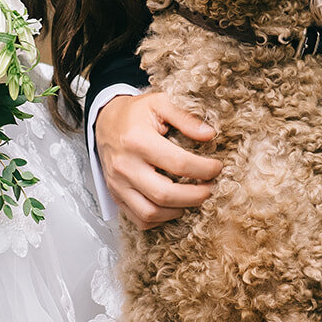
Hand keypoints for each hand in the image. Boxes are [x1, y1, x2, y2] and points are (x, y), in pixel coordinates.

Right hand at [95, 92, 221, 229]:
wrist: (105, 121)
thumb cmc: (134, 113)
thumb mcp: (160, 103)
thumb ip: (185, 117)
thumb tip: (209, 134)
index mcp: (137, 140)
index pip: (178, 164)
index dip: (204, 169)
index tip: (216, 167)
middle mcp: (125, 166)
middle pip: (165, 194)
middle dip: (195, 196)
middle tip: (209, 188)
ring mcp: (118, 184)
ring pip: (151, 213)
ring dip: (178, 210)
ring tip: (192, 198)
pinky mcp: (116, 195)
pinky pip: (139, 219)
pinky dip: (160, 219)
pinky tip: (173, 206)